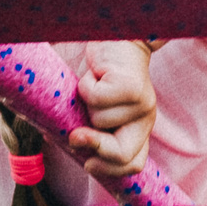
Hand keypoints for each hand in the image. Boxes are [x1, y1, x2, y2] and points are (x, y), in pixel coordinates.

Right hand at [70, 39, 154, 183]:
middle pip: (122, 154)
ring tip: (94, 85)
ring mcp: (142, 103)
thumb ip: (87, 129)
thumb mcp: (94, 108)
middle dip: (94, 147)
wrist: (118, 36)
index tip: (86, 162)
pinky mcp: (132, 86)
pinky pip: (97, 98)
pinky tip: (95, 74)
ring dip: (85, 103)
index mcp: (138, 129)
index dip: (108, 170)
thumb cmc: (101, 74)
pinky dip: (86, 86)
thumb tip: (61, 143)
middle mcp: (145, 118)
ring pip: (100, 121)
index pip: (133, 165)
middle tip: (76, 136)